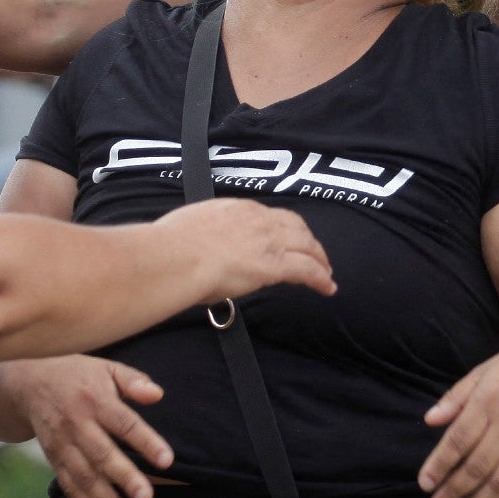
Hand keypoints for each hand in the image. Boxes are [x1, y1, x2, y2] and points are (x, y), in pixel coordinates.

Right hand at [17, 355, 172, 497]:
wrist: (28, 384)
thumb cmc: (78, 376)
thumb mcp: (106, 368)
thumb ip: (133, 381)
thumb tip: (158, 395)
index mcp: (96, 400)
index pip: (125, 423)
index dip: (146, 442)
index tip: (167, 461)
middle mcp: (77, 424)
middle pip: (102, 454)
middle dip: (124, 478)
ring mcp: (62, 444)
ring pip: (84, 476)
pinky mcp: (54, 459)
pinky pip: (69, 486)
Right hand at [159, 198, 334, 303]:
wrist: (175, 257)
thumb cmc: (170, 247)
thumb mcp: (189, 228)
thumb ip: (203, 235)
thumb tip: (200, 247)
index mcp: (236, 208)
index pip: (268, 216)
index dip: (282, 228)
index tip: (285, 238)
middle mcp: (257, 219)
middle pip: (295, 225)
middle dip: (308, 239)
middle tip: (314, 253)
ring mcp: (268, 241)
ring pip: (307, 245)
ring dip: (319, 259)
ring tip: (326, 272)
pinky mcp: (274, 265)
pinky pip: (307, 269)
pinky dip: (320, 278)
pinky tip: (328, 288)